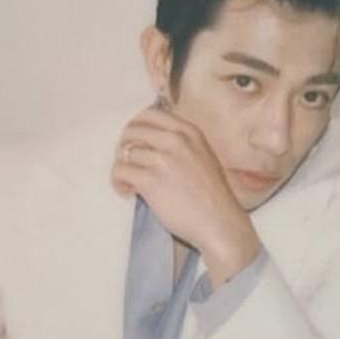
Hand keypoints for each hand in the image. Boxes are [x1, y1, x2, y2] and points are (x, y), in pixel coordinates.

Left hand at [111, 107, 259, 283]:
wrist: (220, 224)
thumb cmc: (213, 198)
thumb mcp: (203, 157)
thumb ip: (181, 145)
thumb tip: (149, 144)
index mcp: (189, 132)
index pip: (150, 115)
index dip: (136, 128)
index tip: (136, 143)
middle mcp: (176, 140)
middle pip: (132, 130)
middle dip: (124, 146)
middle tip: (128, 164)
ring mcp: (163, 159)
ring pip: (125, 152)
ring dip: (122, 168)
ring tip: (130, 184)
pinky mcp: (151, 180)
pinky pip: (120, 171)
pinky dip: (118, 182)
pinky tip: (128, 191)